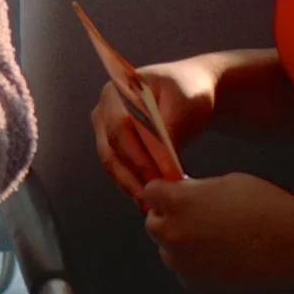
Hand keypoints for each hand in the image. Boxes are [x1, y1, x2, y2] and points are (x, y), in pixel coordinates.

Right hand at [94, 55, 217, 205]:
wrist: (189, 92)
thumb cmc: (188, 91)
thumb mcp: (185, 104)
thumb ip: (171, 128)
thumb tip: (161, 159)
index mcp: (117, 92)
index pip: (119, 127)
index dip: (137, 155)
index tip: (158, 176)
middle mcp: (104, 110)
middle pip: (111, 149)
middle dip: (133, 175)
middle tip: (155, 196)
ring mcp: (105, 129)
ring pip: (112, 163)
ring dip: (130, 184)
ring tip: (151, 202)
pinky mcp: (114, 145)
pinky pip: (118, 168)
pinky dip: (132, 183)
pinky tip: (148, 197)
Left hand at [142, 173, 293, 292]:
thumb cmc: (267, 207)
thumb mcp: (226, 182)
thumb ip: (195, 189)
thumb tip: (182, 193)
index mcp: (178, 202)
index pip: (150, 192)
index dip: (165, 191)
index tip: (175, 192)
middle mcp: (175, 233)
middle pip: (153, 223)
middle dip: (169, 217)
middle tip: (194, 215)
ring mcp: (184, 262)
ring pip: (167, 250)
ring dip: (180, 242)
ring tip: (212, 237)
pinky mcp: (199, 285)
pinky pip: (185, 272)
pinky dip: (195, 265)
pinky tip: (220, 256)